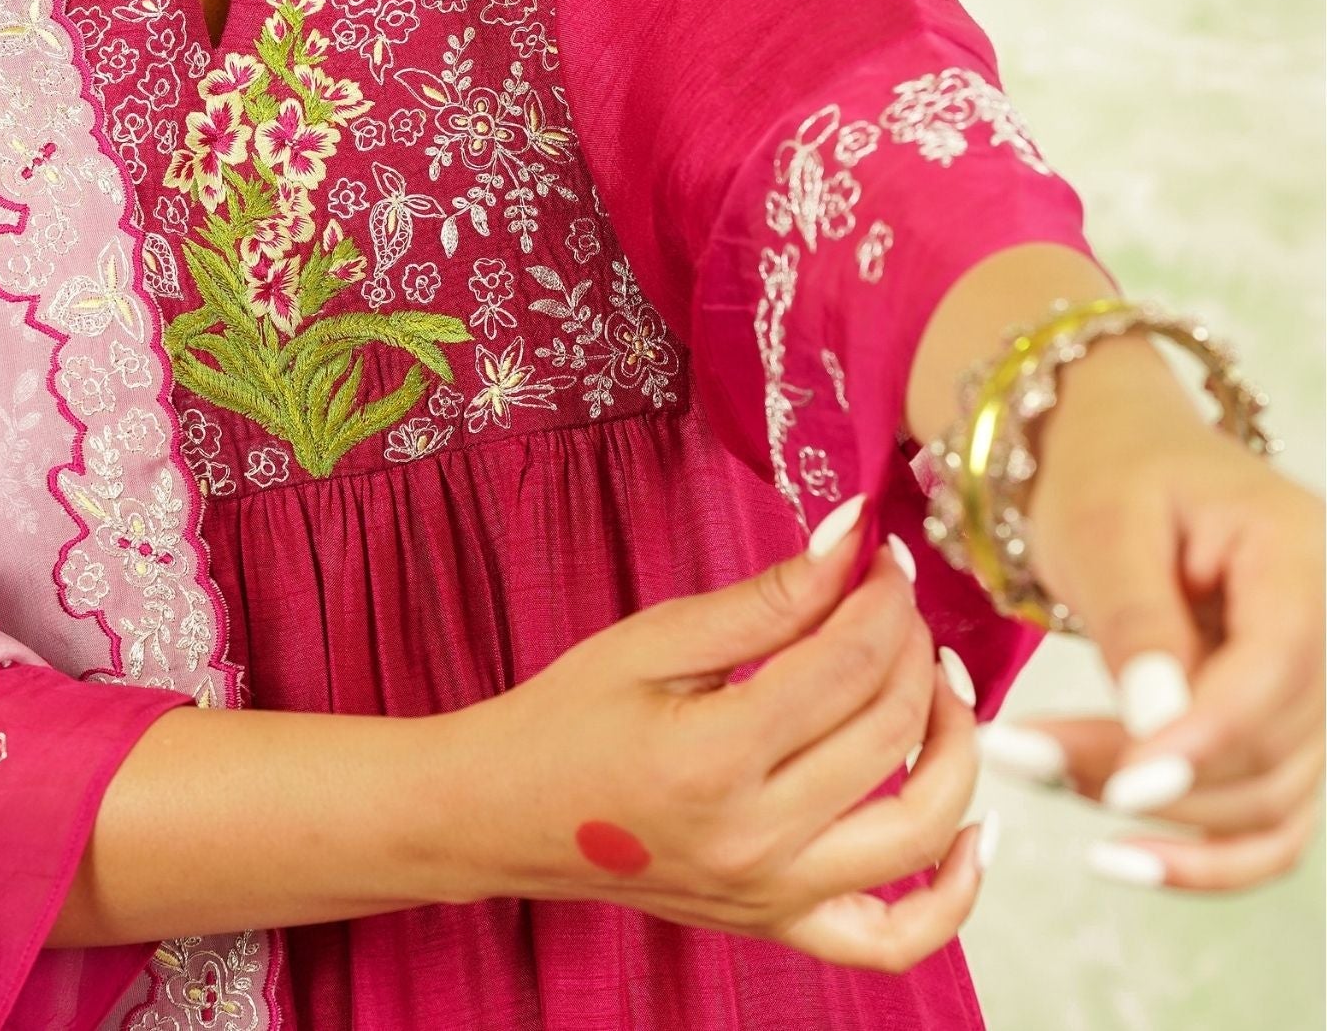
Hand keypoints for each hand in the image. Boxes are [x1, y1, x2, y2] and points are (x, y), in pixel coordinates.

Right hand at [451, 500, 993, 972]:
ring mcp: (772, 896)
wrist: (504, 812)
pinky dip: (956, 895)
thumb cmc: (567, 717)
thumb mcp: (656, 638)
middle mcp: (755, 839)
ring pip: (921, 828)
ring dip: (955, 744)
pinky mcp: (778, 925)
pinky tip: (973, 830)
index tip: (882, 554)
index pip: (849, 661)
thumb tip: (852, 537)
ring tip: (938, 684)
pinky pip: (896, 940)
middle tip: (894, 601)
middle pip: (890, 728)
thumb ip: (767, 597)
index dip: (883, 596)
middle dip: (913, 645)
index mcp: (714, 756)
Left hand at [994, 416, 1323, 891]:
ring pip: (1265, 794)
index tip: (1117, 786)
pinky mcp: (1277, 725)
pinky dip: (1205, 854)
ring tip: (1031, 767)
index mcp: (1299, 555)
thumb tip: (1162, 732)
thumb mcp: (1104, 528)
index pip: (1274, 670)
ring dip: (1152, 808)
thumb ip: (1139, 624)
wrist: (1103, 449)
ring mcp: (1313, 684)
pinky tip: (1119, 859)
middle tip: (1018, 753)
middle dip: (1143, 771)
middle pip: (1265, 744)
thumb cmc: (1100, 471)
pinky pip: (1269, 817)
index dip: (1201, 738)